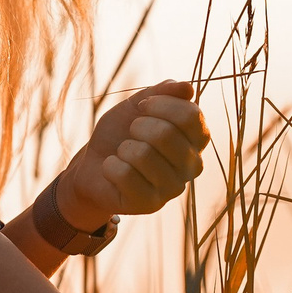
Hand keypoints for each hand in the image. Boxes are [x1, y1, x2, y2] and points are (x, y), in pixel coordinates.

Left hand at [57, 79, 210, 227]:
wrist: (95, 164)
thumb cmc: (121, 133)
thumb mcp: (138, 104)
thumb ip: (163, 92)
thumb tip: (187, 88)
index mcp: (197, 139)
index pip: (191, 115)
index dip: (161, 104)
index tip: (142, 105)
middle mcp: (193, 165)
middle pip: (167, 135)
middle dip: (138, 126)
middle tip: (131, 132)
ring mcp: (174, 188)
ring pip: (143, 155)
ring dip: (123, 148)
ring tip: (123, 152)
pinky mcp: (151, 204)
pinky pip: (125, 175)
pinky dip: (111, 166)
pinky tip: (114, 169)